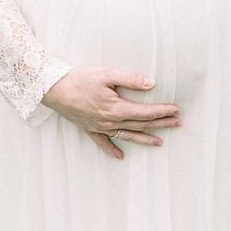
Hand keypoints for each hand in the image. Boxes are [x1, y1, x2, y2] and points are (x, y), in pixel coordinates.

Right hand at [42, 66, 182, 159]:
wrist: (54, 90)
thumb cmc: (80, 79)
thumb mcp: (106, 74)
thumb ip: (129, 79)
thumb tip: (151, 83)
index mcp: (116, 108)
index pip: (145, 112)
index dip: (162, 111)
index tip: (176, 110)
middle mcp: (110, 122)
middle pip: (140, 124)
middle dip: (160, 124)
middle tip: (177, 123)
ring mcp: (100, 128)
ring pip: (127, 135)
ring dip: (144, 138)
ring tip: (159, 142)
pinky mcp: (89, 129)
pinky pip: (103, 143)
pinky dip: (112, 150)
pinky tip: (120, 156)